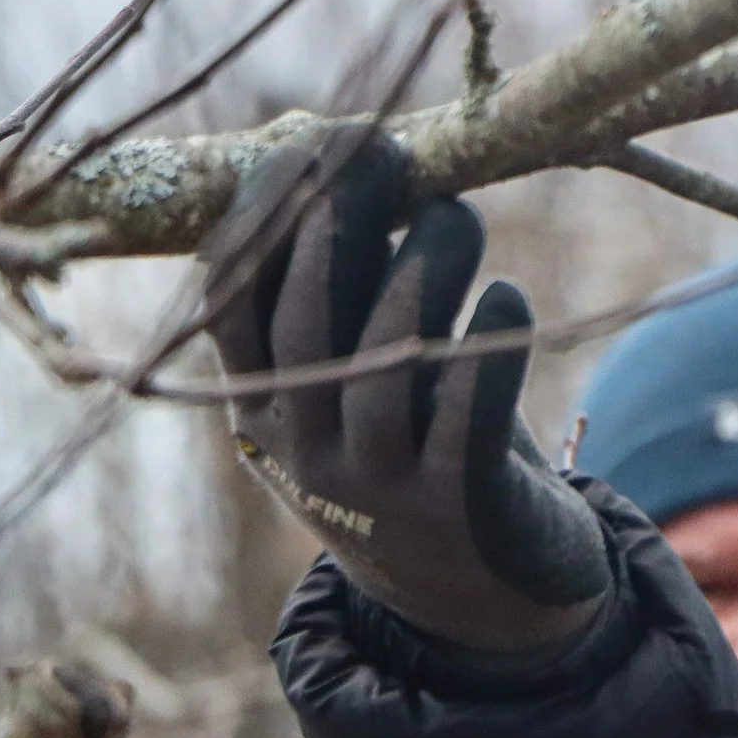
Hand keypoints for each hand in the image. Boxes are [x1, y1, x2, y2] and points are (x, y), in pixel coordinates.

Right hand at [198, 125, 611, 650]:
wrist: (484, 598)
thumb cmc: (420, 454)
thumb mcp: (356, 388)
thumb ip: (344, 300)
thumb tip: (349, 165)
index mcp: (263, 410)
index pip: (232, 302)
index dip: (266, 214)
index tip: (310, 140)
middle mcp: (306, 448)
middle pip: (305, 316)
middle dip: (338, 217)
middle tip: (381, 146)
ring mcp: (380, 483)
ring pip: (385, 359)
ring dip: (423, 268)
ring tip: (457, 213)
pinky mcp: (462, 505)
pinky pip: (468, 415)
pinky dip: (488, 345)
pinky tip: (506, 299)